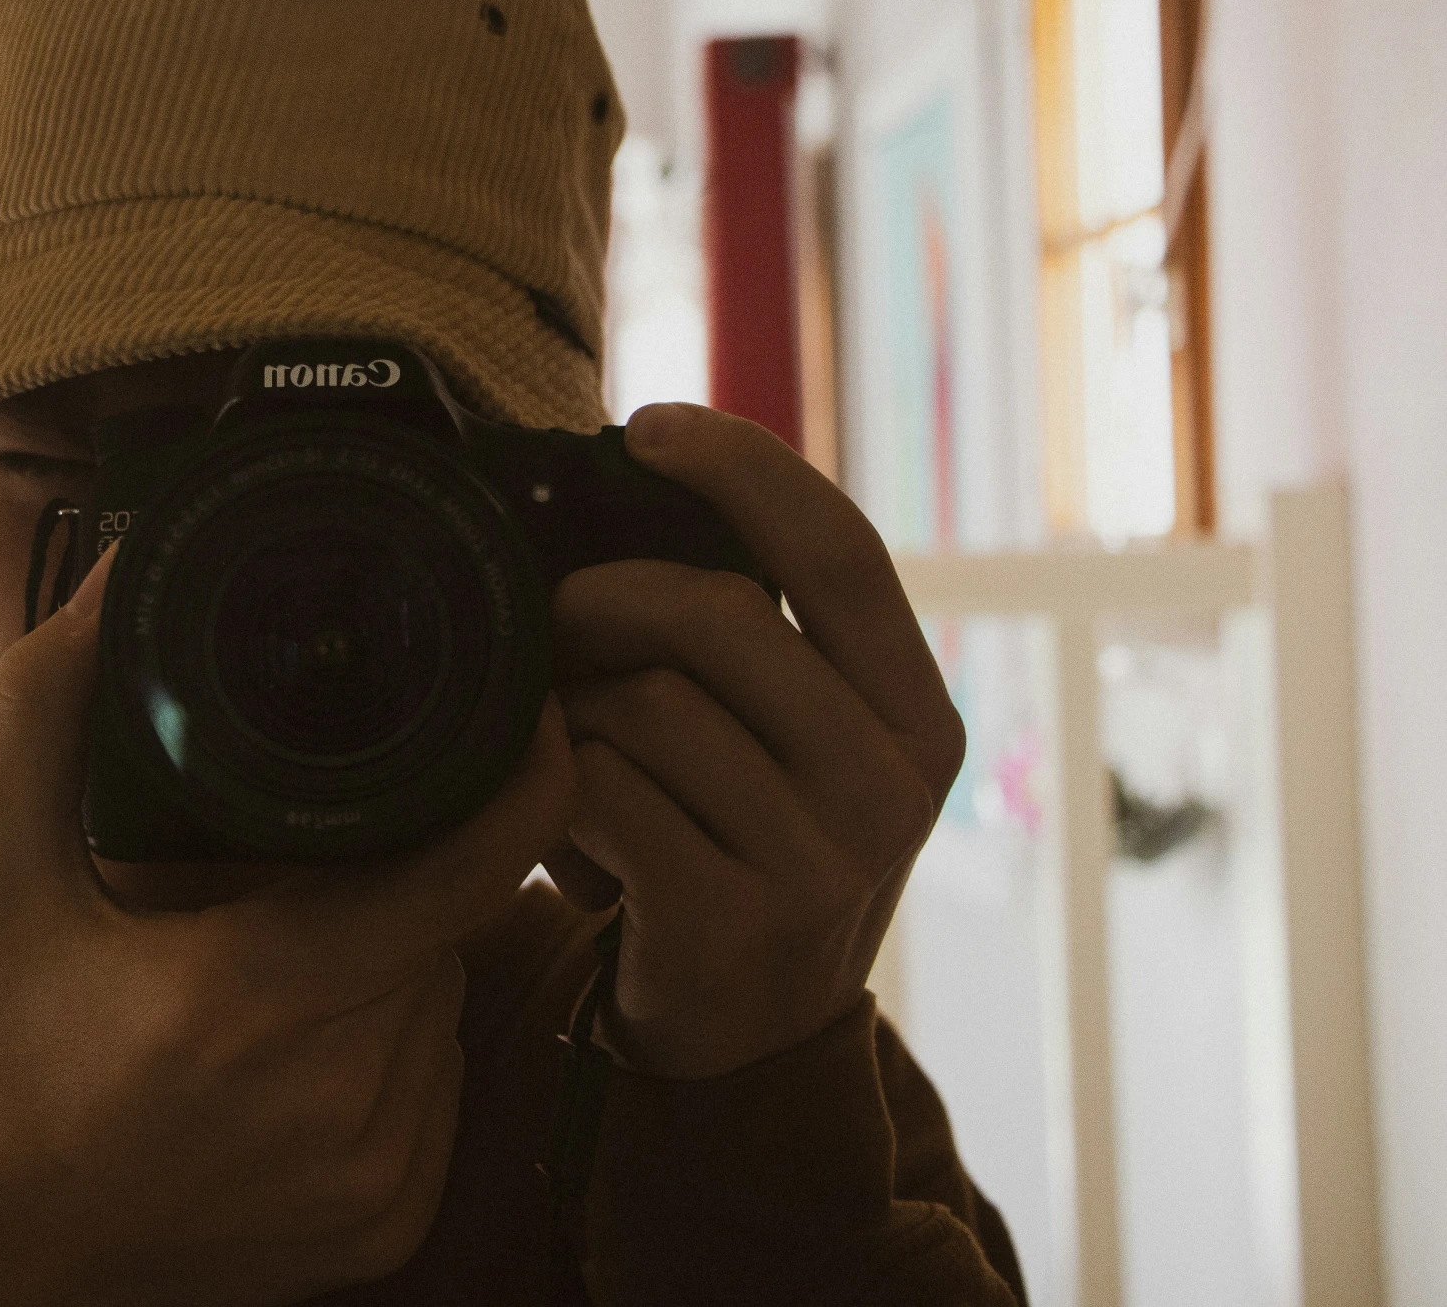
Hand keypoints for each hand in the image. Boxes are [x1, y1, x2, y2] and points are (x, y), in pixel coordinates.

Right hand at [0, 549, 578, 1306]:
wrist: (16, 1262)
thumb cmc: (11, 1055)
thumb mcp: (3, 877)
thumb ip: (47, 715)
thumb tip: (112, 580)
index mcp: (258, 996)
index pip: (464, 869)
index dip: (521, 780)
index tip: (529, 711)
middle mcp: (342, 1093)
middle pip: (445, 921)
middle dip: (392, 875)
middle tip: (287, 878)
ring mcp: (381, 1170)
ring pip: (449, 997)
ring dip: (396, 959)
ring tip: (276, 970)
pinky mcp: (398, 1223)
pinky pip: (444, 1080)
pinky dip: (395, 1046)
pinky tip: (298, 1055)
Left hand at [542, 404, 964, 1080]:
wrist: (741, 1037)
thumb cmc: (741, 842)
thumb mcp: (788, 738)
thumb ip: (749, 633)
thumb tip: (620, 486)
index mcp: (912, 710)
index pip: (837, 547)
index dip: (740, 468)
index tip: (646, 427)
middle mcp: (890, 779)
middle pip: (711, 617)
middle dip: (600, 599)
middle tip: (551, 617)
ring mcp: (821, 858)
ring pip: (643, 706)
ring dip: (570, 707)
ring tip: (564, 736)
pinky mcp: (735, 921)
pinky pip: (599, 793)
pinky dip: (553, 786)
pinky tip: (559, 812)